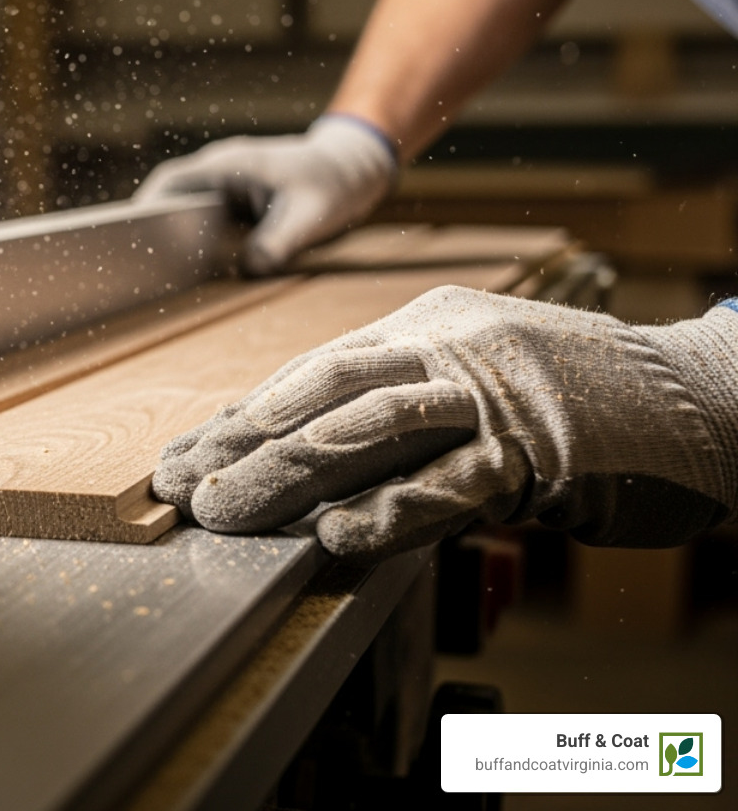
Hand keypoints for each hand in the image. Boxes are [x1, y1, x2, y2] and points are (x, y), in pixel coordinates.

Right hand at [134, 114, 396, 274]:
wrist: (354, 167)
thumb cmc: (334, 183)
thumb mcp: (311, 216)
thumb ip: (278, 242)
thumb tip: (246, 270)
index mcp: (229, 164)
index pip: (171, 182)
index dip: (147, 207)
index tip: (131, 238)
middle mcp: (221, 171)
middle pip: (172, 199)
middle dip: (156, 230)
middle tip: (143, 267)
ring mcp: (227, 186)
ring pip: (189, 212)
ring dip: (177, 238)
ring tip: (163, 274)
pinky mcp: (237, 203)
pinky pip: (207, 221)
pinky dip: (199, 242)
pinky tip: (198, 270)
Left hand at [152, 288, 737, 562]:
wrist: (703, 397)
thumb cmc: (581, 400)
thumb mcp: (476, 387)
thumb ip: (402, 417)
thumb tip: (312, 468)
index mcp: (427, 327)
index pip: (313, 372)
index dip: (243, 417)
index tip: (184, 454)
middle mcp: (450, 347)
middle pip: (323, 392)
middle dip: (242, 442)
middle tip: (178, 485)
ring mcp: (495, 392)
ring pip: (369, 427)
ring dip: (287, 472)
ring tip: (225, 510)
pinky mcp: (541, 447)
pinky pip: (452, 481)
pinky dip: (390, 510)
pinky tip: (333, 536)